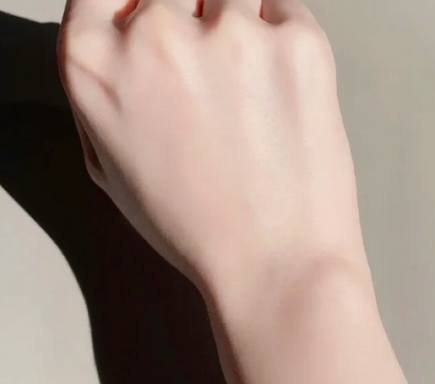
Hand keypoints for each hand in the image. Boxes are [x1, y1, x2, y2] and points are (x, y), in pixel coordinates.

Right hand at [57, 0, 366, 295]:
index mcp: (96, 66)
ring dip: (238, 31)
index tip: (162, 28)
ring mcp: (231, 34)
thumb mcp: (113, 169)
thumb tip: (118, 38)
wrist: (275, 267)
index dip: (135, 9)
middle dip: (189, 25)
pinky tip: (282, 100)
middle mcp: (156, 36)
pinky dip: (284, 44)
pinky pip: (284, 11)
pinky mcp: (298, 44)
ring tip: (251, 96)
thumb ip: (106, 91)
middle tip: (216, 81)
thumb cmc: (197, 232)